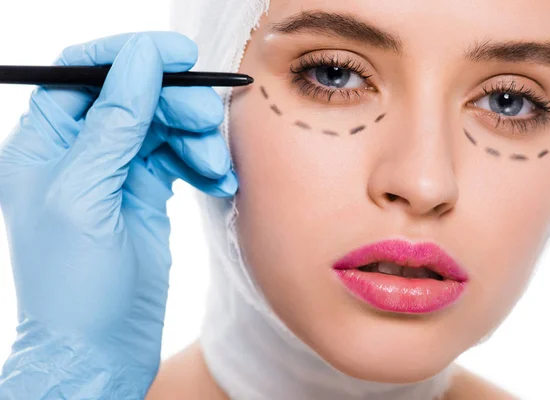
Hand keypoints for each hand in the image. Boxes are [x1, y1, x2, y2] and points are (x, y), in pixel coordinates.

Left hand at [0, 31, 235, 398]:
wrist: (99, 349)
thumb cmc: (74, 285)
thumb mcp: (86, 195)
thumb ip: (113, 125)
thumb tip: (139, 60)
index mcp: (44, 146)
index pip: (83, 75)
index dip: (129, 56)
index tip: (177, 55)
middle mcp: (79, 154)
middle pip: (134, 99)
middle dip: (175, 105)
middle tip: (208, 122)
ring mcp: (115, 174)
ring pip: (162, 128)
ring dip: (196, 141)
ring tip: (215, 169)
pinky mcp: (145, 195)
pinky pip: (179, 160)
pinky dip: (201, 165)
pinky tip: (216, 183)